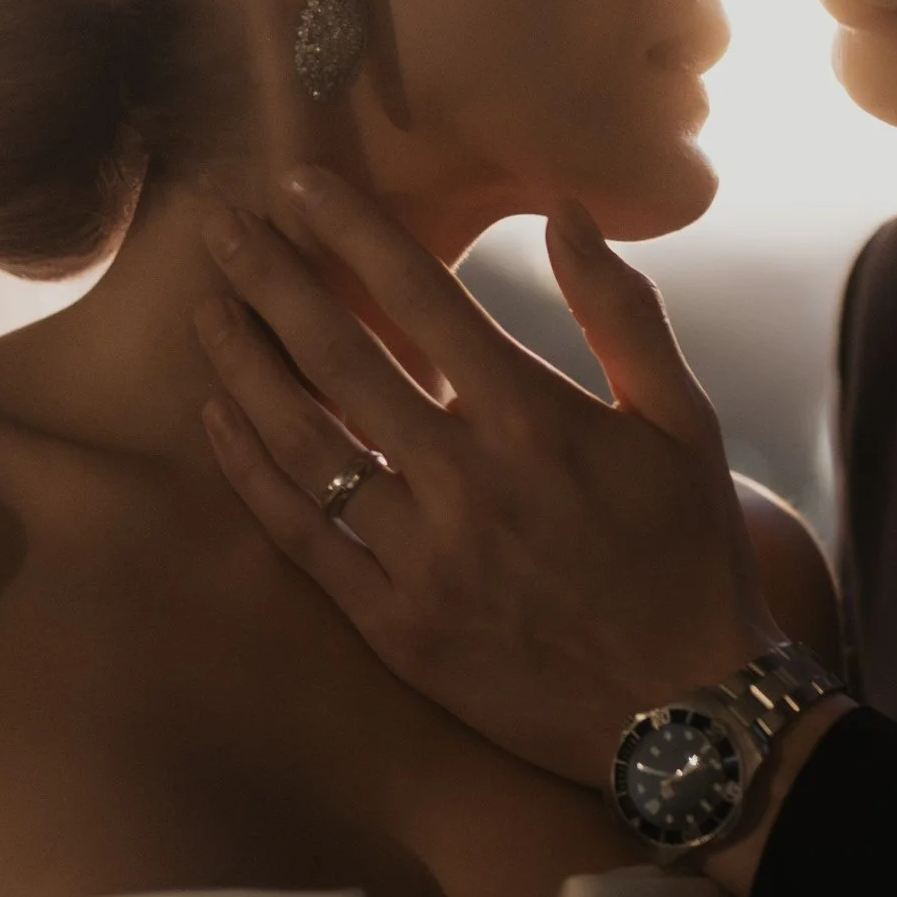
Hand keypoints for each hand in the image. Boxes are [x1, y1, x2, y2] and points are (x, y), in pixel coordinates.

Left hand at [196, 172, 775, 789]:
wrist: (685, 712)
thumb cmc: (690, 559)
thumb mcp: (685, 424)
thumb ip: (623, 314)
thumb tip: (567, 215)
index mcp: (535, 419)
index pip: (420, 298)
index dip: (351, 231)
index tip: (299, 183)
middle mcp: (465, 480)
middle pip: (339, 356)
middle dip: (271, 280)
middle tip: (220, 227)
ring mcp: (421, 557)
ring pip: (304, 442)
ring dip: (245, 367)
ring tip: (206, 313)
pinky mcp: (394, 625)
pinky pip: (301, 536)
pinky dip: (253, 472)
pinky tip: (221, 421)